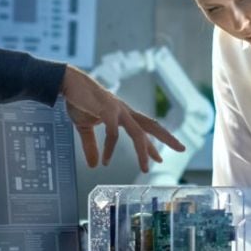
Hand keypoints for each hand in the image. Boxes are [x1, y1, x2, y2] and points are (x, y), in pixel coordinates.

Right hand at [60, 65, 184, 171]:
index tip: (159, 157)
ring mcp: (117, 110)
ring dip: (143, 151)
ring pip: (138, 132)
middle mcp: (124, 111)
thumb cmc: (78, 101)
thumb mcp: (85, 127)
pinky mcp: (107, 110)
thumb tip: (94, 165)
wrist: (67, 83)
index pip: (143, 130)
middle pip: (151, 125)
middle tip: (182, 148)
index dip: (151, 144)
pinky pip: (113, 133)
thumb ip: (91, 145)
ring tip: (145, 168)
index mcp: (122, 114)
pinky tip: (106, 161)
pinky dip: (110, 148)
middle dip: (167, 137)